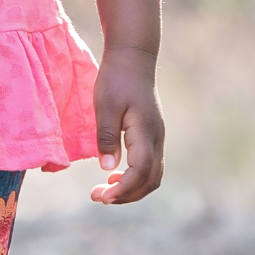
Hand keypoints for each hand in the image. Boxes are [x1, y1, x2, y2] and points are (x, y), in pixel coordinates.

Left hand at [89, 48, 163, 204]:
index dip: (123, 189)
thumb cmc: (116, 78)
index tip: (102, 196)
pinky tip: (115, 175)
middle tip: (98, 197)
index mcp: (146, 132)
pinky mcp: (152, 135)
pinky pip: (150, 165)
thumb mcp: (105, 106)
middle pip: (150, 180)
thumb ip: (107, 137)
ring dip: (131, 189)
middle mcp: (156, 138)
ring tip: (105, 190)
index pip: (140, 172)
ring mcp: (157, 137)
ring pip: (153, 175)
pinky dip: (135, 178)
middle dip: (126, 195)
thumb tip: (108, 168)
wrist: (133, 58)